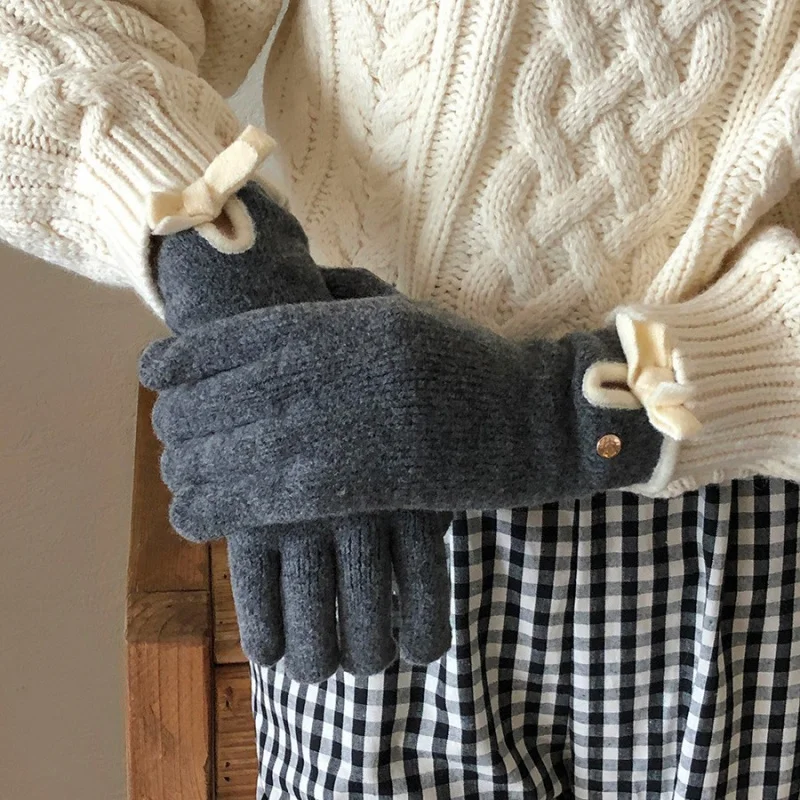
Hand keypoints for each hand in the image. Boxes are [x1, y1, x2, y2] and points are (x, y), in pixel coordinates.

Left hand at [142, 181, 451, 680]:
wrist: (528, 416)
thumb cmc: (464, 363)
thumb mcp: (399, 315)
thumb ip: (339, 307)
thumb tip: (293, 298)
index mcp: (336, 326)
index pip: (233, 339)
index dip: (181, 359)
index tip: (152, 373)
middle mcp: (328, 373)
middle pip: (223, 397)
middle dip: (178, 419)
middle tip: (164, 434)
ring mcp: (340, 429)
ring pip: (234, 450)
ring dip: (189, 467)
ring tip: (173, 477)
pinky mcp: (356, 485)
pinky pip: (267, 498)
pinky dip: (219, 508)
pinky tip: (190, 517)